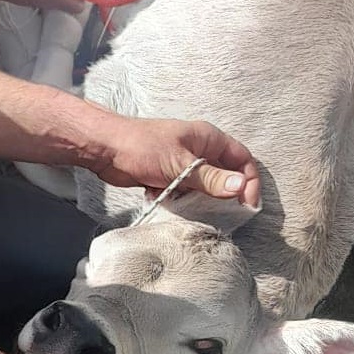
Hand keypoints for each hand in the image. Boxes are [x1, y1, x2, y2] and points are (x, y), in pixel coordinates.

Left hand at [88, 115, 261, 206]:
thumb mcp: (180, 165)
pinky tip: (168, 202)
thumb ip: (210, 178)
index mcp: (208, 138)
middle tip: (223, 215)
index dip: (249, 181)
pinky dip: (181, 200)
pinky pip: (185, 192)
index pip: (242, 159)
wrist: (105, 148)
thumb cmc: (141, 147)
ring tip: (191, 210)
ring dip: (200, 200)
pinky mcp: (169, 175)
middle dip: (224, 194)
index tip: (246, 205)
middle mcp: (200, 149)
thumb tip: (240, 187)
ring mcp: (184, 163)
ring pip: (204, 186)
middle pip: (225, 174)